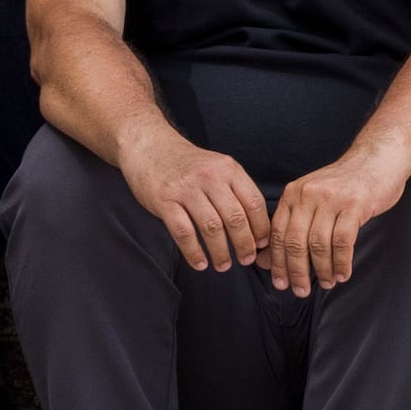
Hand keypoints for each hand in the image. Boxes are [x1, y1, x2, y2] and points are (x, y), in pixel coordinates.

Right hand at [119, 126, 272, 273]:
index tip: (262, 245)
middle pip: (235, 218)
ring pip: (211, 227)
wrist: (148, 144)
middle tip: (246, 260)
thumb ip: (235, 190)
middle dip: (244, 245)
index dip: (261, 228)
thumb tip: (256, 227)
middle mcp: (209, 176)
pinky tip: (199, 263)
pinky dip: (194, 252)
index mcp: (228, 168)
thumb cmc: (186, 163)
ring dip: (220, 252)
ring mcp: (185, 188)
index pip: (254, 203)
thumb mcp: (217, 166)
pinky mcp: (164, 199)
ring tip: (223, 266)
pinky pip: (183, 232)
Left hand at [267, 147, 407, 296]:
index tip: (280, 283)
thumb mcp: (312, 200)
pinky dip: (341, 262)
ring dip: (321, 269)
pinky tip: (343, 274)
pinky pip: (342, 241)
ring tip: (326, 283)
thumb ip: (291, 227)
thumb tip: (265, 261)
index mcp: (293, 194)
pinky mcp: (355, 204)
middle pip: (294, 241)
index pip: (277, 233)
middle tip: (299, 291)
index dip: (277, 262)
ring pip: (318, 244)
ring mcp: (331, 199)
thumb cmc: (344, 185)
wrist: (377, 159)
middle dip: (295, 271)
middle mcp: (308, 194)